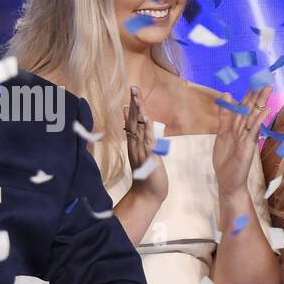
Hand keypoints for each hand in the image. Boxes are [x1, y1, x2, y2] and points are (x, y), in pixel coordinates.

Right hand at [124, 85, 167, 203]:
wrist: (147, 195)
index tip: (133, 91)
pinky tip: (145, 119)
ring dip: (138, 112)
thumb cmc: (147, 176)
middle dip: (135, 104)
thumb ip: (140, 141)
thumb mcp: (143, 155)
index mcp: (135, 144)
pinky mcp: (149, 159)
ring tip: (137, 98)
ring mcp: (141, 151)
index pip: (133, 121)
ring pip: (139, 128)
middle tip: (133, 87)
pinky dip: (146, 130)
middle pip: (134, 121)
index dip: (134, 105)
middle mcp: (136, 145)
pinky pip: (147, 141)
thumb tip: (137, 124)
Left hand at [213, 84, 271, 198]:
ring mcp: (247, 138)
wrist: (229, 181)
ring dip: (259, 103)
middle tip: (265, 80)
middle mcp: (244, 131)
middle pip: (250, 110)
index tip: (255, 81)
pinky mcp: (247, 147)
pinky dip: (257, 120)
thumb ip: (224, 116)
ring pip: (252, 117)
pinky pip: (252, 131)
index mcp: (237, 128)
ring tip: (266, 89)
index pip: (244, 108)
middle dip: (256, 95)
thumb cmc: (226, 160)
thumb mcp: (222, 134)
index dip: (248, 95)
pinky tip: (264, 110)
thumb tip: (226, 96)